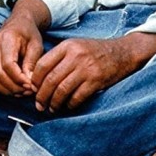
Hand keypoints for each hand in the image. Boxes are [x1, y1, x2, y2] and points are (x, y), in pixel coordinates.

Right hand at [0, 0, 50, 102]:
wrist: (18, 23)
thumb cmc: (28, 34)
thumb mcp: (36, 45)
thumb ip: (32, 63)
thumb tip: (29, 83)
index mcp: (7, 38)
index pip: (8, 64)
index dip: (19, 79)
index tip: (30, 86)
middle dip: (12, 87)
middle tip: (26, 92)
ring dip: (3, 90)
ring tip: (18, 93)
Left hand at [31, 32, 155, 112]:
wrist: (123, 52)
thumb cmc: (95, 51)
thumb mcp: (75, 46)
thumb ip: (58, 57)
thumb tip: (38, 78)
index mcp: (67, 46)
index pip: (42, 65)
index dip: (35, 81)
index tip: (33, 90)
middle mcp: (75, 56)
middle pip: (50, 80)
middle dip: (42, 96)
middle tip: (39, 105)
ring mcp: (86, 68)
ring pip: (62, 90)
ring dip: (54, 103)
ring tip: (52, 108)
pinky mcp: (96, 81)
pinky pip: (77, 97)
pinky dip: (70, 105)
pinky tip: (68, 107)